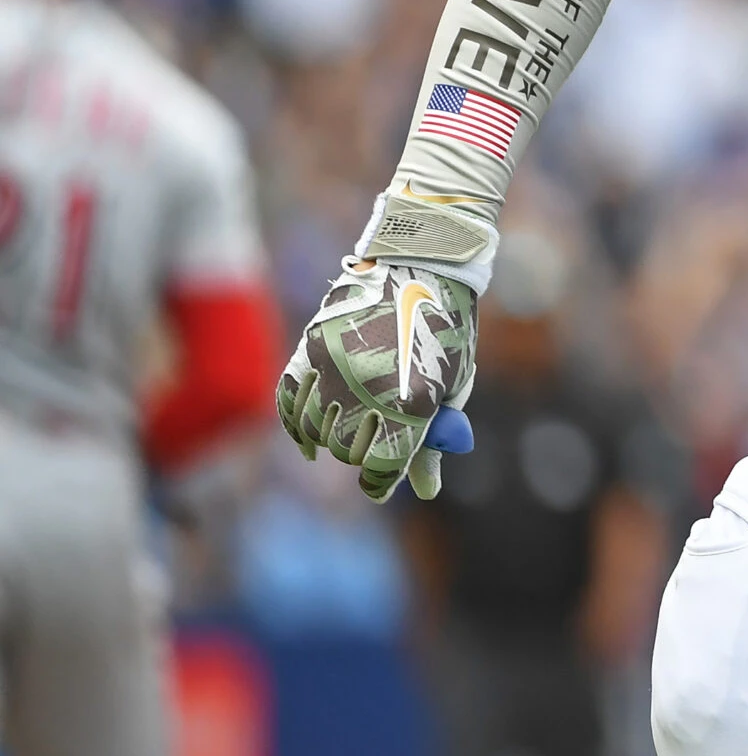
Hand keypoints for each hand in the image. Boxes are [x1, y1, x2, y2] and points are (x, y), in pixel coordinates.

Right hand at [277, 193, 496, 501]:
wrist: (425, 264)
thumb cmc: (446, 331)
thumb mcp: (451, 385)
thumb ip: (432, 440)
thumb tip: (425, 491)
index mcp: (414, 400)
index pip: (383, 465)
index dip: (381, 481)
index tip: (380, 484)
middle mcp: (369, 386)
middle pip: (348, 450)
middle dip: (361, 453)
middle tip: (373, 443)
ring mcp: (335, 366)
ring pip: (316, 430)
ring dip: (331, 439)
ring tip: (349, 429)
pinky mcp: (311, 346)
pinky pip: (289, 401)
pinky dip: (296, 425)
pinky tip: (308, 441)